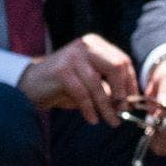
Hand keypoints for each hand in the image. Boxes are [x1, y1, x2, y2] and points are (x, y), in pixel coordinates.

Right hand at [18, 33, 137, 124]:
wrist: (31, 84)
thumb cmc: (64, 85)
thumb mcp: (90, 83)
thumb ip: (108, 88)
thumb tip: (130, 104)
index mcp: (96, 44)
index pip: (122, 61)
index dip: (131, 83)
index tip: (133, 103)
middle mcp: (86, 45)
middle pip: (116, 67)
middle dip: (123, 92)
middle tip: (125, 111)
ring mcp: (73, 56)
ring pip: (98, 84)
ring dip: (107, 107)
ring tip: (112, 122)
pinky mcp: (61, 70)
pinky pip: (82, 93)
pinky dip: (89, 109)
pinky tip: (92, 119)